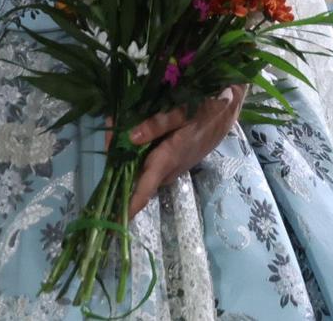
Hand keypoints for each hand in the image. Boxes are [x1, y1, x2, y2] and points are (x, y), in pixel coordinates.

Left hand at [123, 84, 246, 219]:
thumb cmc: (206, 112)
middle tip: (105, 144)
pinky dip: (137, 155)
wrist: (227, 111)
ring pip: (143, 171)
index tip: (113, 222)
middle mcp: (168, 169)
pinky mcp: (174, 161)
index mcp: (167, 160)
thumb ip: (156, 125)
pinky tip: (130, 137)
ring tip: (114, 136)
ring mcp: (172, 167)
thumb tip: (130, 137)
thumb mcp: (182, 113)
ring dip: (127, 160)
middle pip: (136, 179)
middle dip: (117, 169)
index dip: (128, 207)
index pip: (144, 191)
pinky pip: (150, 164)